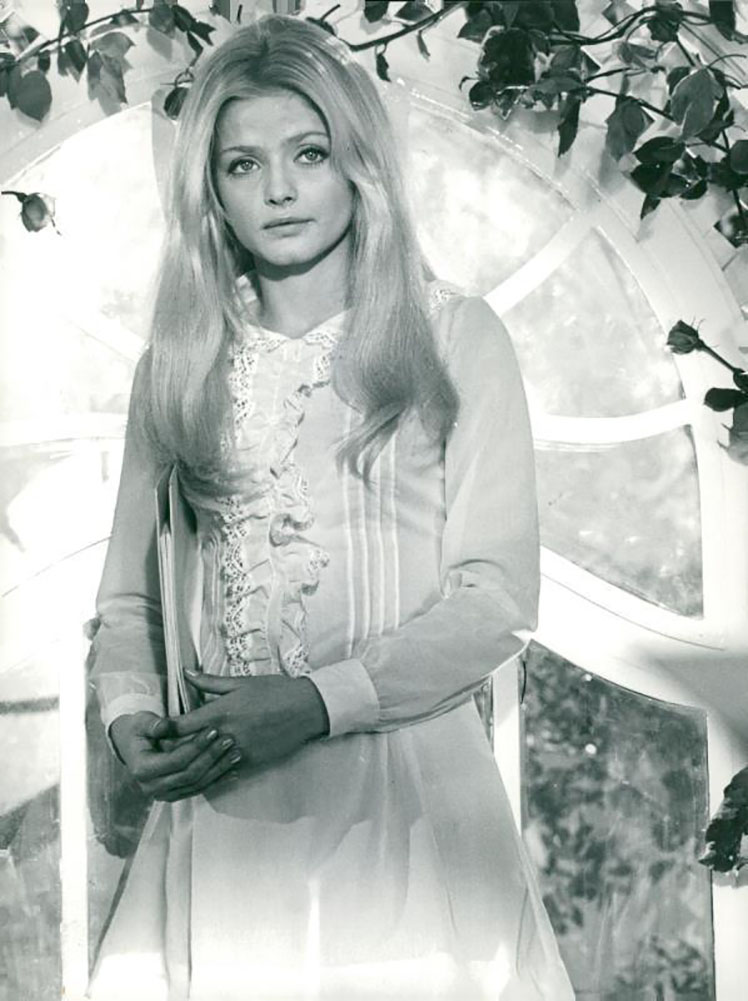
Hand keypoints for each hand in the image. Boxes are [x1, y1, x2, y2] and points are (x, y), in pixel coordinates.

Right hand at [109, 711, 240, 801]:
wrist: (131, 747)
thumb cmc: (137, 731)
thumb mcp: (140, 722)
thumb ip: (152, 724)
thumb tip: (165, 726)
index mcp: (142, 769)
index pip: (175, 760)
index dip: (196, 746)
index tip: (213, 730)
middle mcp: (152, 787)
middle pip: (189, 775)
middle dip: (211, 757)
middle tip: (229, 740)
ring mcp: (164, 794)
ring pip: (197, 785)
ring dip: (219, 770)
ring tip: (236, 753)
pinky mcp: (175, 795)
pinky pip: (199, 790)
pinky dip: (217, 781)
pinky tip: (233, 771)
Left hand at [163, 672, 329, 771]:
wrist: (307, 709)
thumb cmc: (275, 691)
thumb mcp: (242, 683)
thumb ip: (210, 682)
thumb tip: (186, 673)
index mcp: (221, 713)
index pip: (182, 726)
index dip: (164, 729)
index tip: (152, 731)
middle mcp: (226, 735)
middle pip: (188, 749)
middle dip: (172, 750)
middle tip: (158, 750)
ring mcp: (238, 752)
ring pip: (204, 765)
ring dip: (190, 764)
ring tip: (176, 764)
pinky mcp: (251, 763)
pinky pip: (224, 772)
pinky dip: (212, 772)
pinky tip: (203, 771)